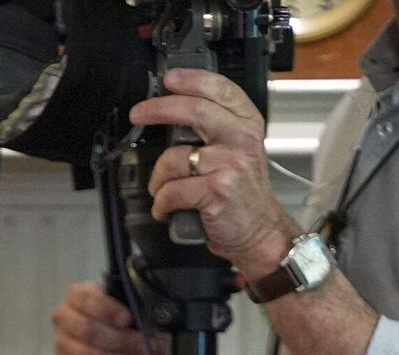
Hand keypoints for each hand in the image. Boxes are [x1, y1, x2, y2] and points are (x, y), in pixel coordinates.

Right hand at [52, 281, 156, 354]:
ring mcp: (63, 349)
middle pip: (90, 331)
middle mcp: (65, 321)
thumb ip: (135, 312)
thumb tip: (150, 326)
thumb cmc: (122, 327)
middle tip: (152, 349)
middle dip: (125, 342)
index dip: (107, 309)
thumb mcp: (129, 312)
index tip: (128, 319)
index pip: (86, 298)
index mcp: (77, 297)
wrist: (117, 354)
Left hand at [129, 69, 298, 278]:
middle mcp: (241, 139)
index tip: (168, 78)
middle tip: (139, 114)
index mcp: (247, 123)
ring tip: (160, 188)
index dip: (191, 79)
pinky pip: (173, 190)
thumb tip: (174, 108)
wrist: (259, 231)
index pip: (220, 89)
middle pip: (194, 110)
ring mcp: (230, 164)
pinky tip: (165, 207)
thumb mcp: (240, 150)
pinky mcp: (216, 191)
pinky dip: (162, 202)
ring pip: (174, 157)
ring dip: (158, 177)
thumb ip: (217, 127)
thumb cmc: (243, 193)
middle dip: (158, 109)